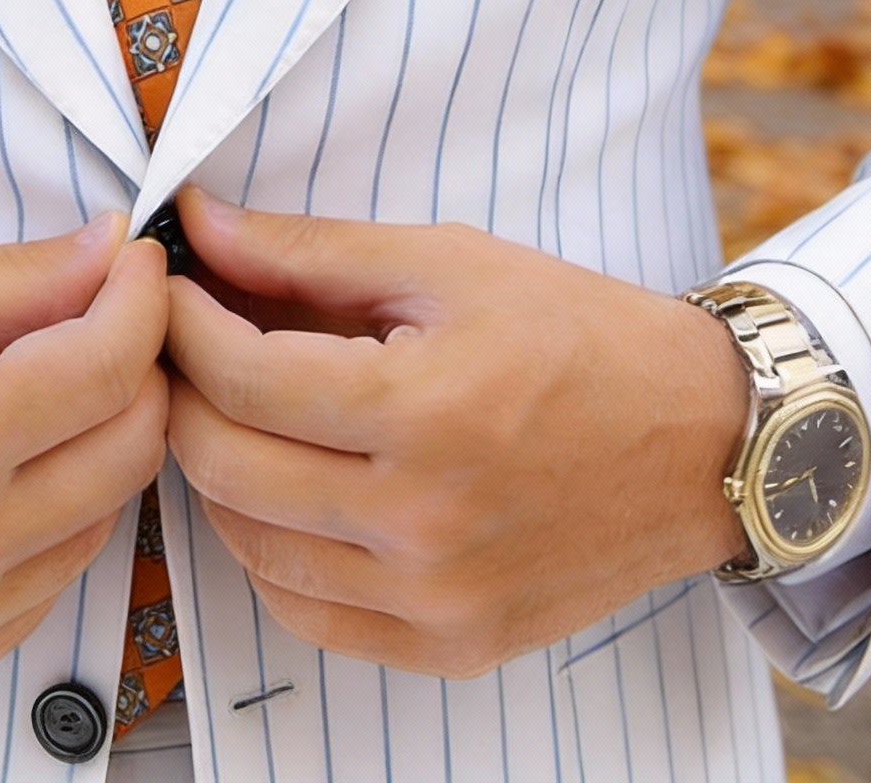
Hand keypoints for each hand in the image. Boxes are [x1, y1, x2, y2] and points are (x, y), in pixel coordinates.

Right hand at [0, 217, 168, 697]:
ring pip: (104, 517)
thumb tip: (109, 252)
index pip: (112, 365)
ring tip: (37, 392)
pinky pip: (49, 581)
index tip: (134, 264)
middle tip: (100, 318)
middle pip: (132, 447)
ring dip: (97, 444)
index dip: (141, 297)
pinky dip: (51, 517)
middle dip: (136, 367)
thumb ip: (16, 277)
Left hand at [163, 190, 748, 679]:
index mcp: (426, 412)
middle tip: (188, 343)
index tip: (170, 288)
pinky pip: (305, 612)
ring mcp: (436, 599)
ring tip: (236, 408)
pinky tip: (285, 488)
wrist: (699, 440)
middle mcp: (425, 523)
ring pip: (249, 547)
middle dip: (183, 391)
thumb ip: (308, 250)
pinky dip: (269, 549)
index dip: (183, 323)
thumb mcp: (446, 262)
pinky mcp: (449, 645)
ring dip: (217, 470)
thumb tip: (200, 225)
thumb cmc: (577, 335)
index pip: (242, 378)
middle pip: (226, 465)